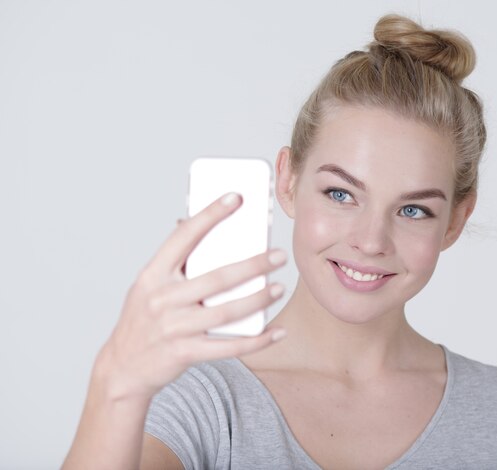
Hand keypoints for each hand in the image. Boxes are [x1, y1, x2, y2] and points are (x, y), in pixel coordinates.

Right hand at [96, 192, 286, 401]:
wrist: (122, 368)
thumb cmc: (142, 321)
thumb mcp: (149, 286)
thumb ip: (173, 263)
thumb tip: (194, 226)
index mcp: (153, 275)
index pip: (184, 237)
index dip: (210, 215)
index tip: (235, 198)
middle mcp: (163, 299)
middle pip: (217, 277)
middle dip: (253, 265)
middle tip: (278, 255)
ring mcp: (174, 328)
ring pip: (226, 311)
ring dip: (258, 299)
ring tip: (278, 288)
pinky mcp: (185, 353)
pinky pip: (228, 346)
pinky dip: (256, 340)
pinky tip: (276, 331)